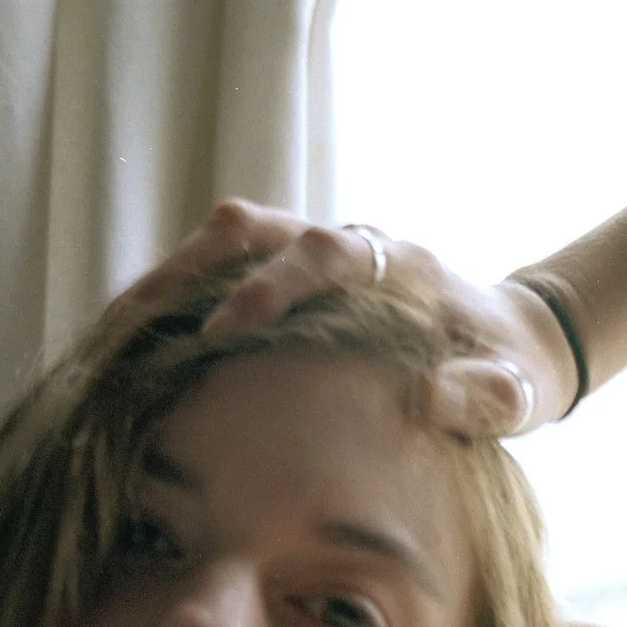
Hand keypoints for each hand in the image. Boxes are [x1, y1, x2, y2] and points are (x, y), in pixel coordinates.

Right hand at [117, 200, 583, 435]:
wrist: (515, 342)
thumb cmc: (511, 372)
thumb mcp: (517, 396)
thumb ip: (488, 398)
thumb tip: (436, 395)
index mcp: (399, 265)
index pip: (326, 253)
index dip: (272, 285)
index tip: (225, 328)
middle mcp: (349, 244)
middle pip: (253, 228)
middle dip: (189, 269)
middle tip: (132, 320)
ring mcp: (314, 255)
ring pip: (227, 243)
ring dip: (169, 280)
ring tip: (109, 333)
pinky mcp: (292, 279)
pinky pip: (222, 273)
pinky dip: (177, 302)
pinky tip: (132, 348)